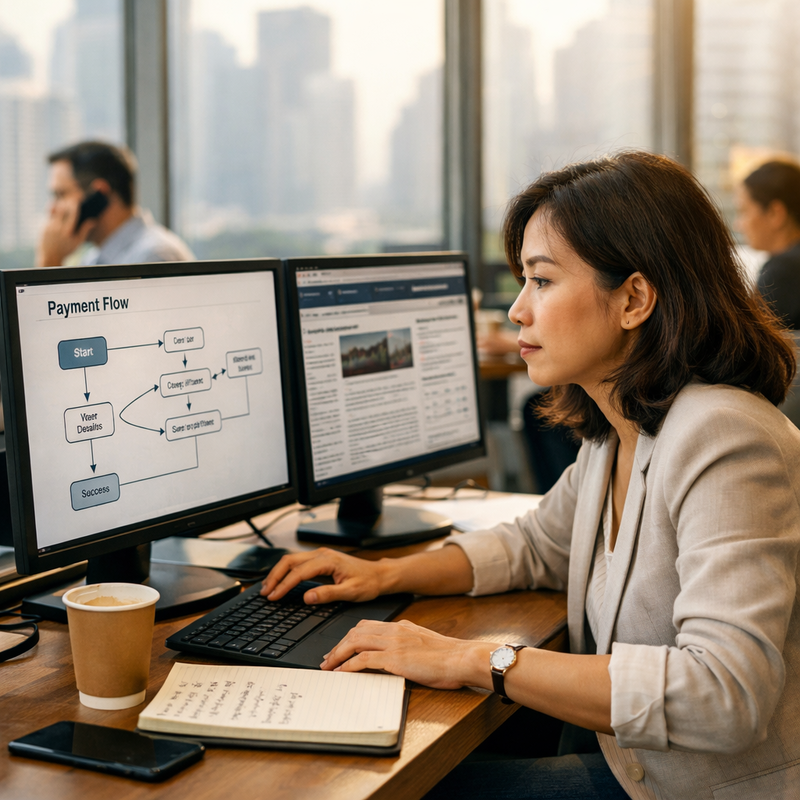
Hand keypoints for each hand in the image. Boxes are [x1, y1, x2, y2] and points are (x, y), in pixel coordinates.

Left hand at [36, 196, 94, 266]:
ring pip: (53, 210)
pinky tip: (56, 212)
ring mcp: (49, 226)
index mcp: (68, 231)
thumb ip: (85, 230)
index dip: (75, 205)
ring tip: (63, 204)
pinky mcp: (42, 225)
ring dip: (58, 205)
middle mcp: (58, 227)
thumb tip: (93, 220)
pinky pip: (48, 215)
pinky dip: (52, 212)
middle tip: (69, 200)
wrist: (50, 256)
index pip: (72, 214)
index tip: (77, 200)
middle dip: (66, 203)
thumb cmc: (66, 249)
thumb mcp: (78, 242)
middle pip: (62, 209)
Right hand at [260, 548, 387, 604]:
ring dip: (278, 572)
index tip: (273, 596)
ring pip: (291, 559)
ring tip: (267, 587)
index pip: (298, 572)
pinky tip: (280, 580)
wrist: (378, 575)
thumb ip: (328, 594)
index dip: (283, 585)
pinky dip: (285, 571)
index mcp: (328, 561)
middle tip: (265, 593)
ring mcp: (320, 555)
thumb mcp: (350, 592)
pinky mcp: (320, 559)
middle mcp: (322, 554)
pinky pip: (297, 562)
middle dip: (274, 576)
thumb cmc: (367, 583)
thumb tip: (307, 597)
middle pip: (289, 561)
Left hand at [320, 618, 489, 689]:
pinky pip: (364, 659)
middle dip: (339, 645)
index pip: (367, 626)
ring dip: (338, 655)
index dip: (350, 636)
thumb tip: (397, 654)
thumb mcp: (424, 643)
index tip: (341, 647)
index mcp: (402, 626)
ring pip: (356, 642)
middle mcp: (395, 630)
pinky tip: (342, 673)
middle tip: (328, 658)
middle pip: (356, 631)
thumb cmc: (449, 656)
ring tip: (329, 667)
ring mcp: (394, 643)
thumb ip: (408, 643)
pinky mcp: (395, 658)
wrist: (462, 658)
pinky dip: (348, 666)